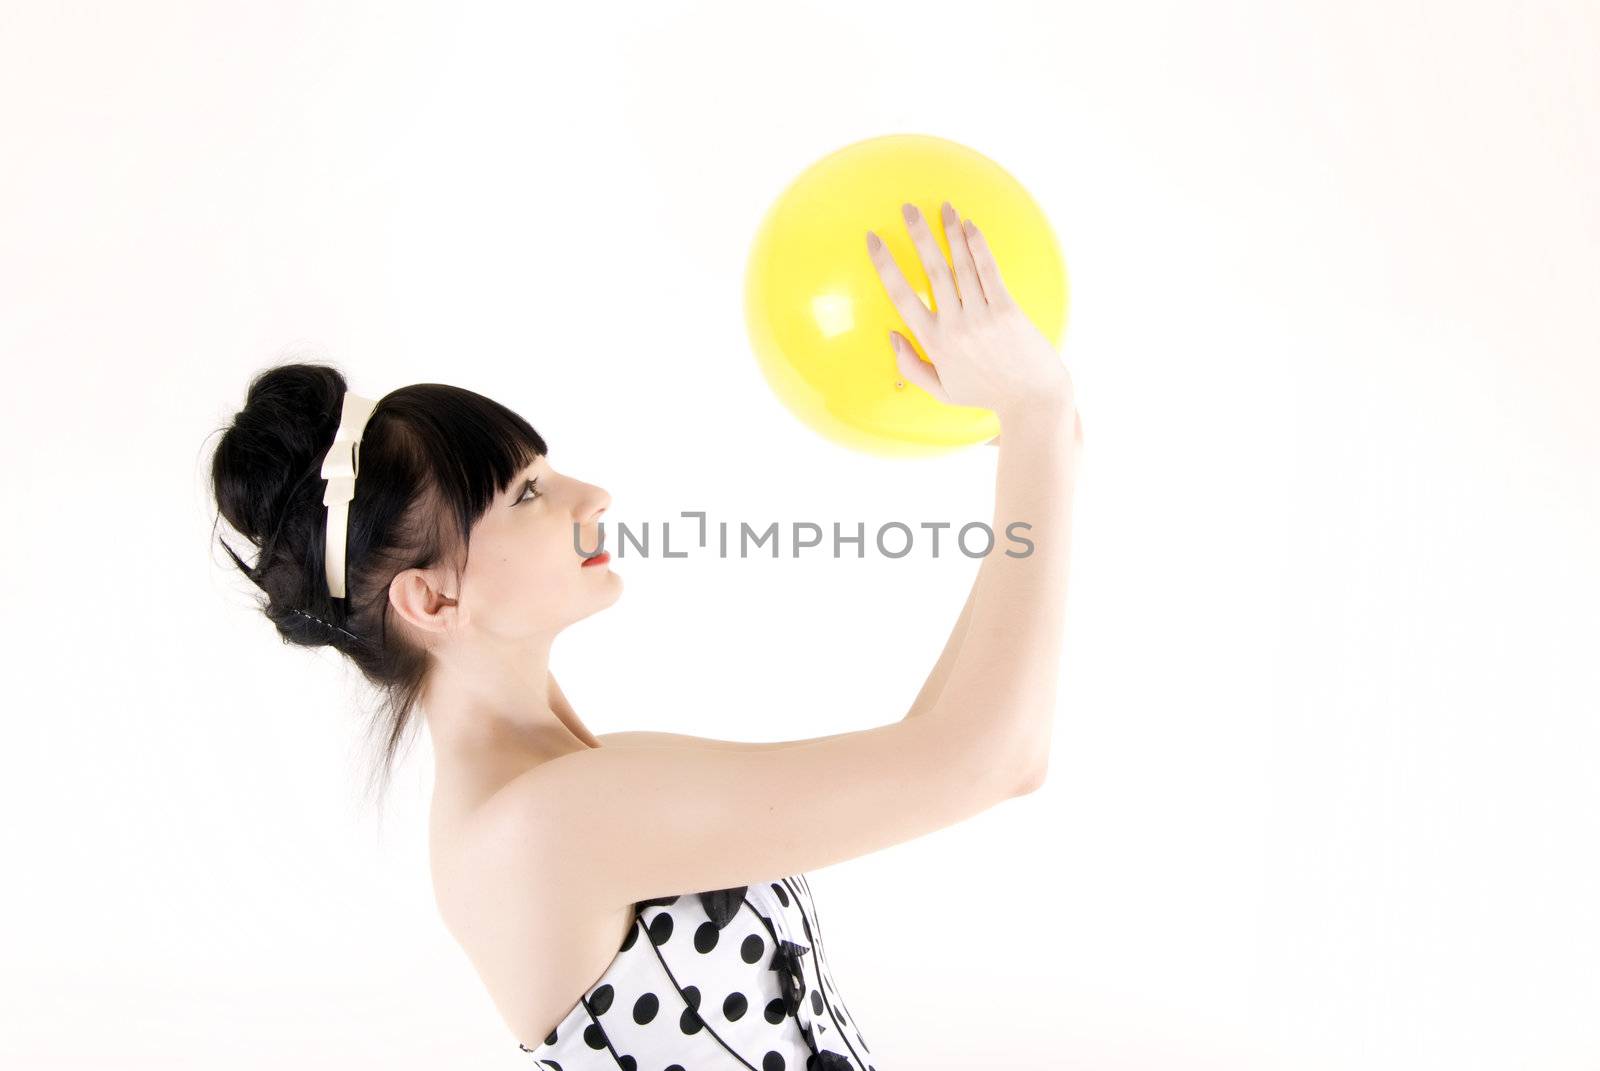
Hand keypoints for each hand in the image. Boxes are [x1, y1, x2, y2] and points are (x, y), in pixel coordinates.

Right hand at [867, 199, 1074, 424]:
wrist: (1032, 400)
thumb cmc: (987, 395)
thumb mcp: (943, 391)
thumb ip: (912, 366)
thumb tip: (891, 336)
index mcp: (935, 343)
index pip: (901, 296)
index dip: (885, 265)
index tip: (874, 240)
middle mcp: (955, 326)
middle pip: (931, 271)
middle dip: (918, 235)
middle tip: (908, 208)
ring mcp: (982, 317)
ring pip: (960, 265)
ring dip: (950, 232)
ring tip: (943, 207)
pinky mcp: (1007, 310)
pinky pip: (989, 271)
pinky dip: (978, 246)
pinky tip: (970, 226)